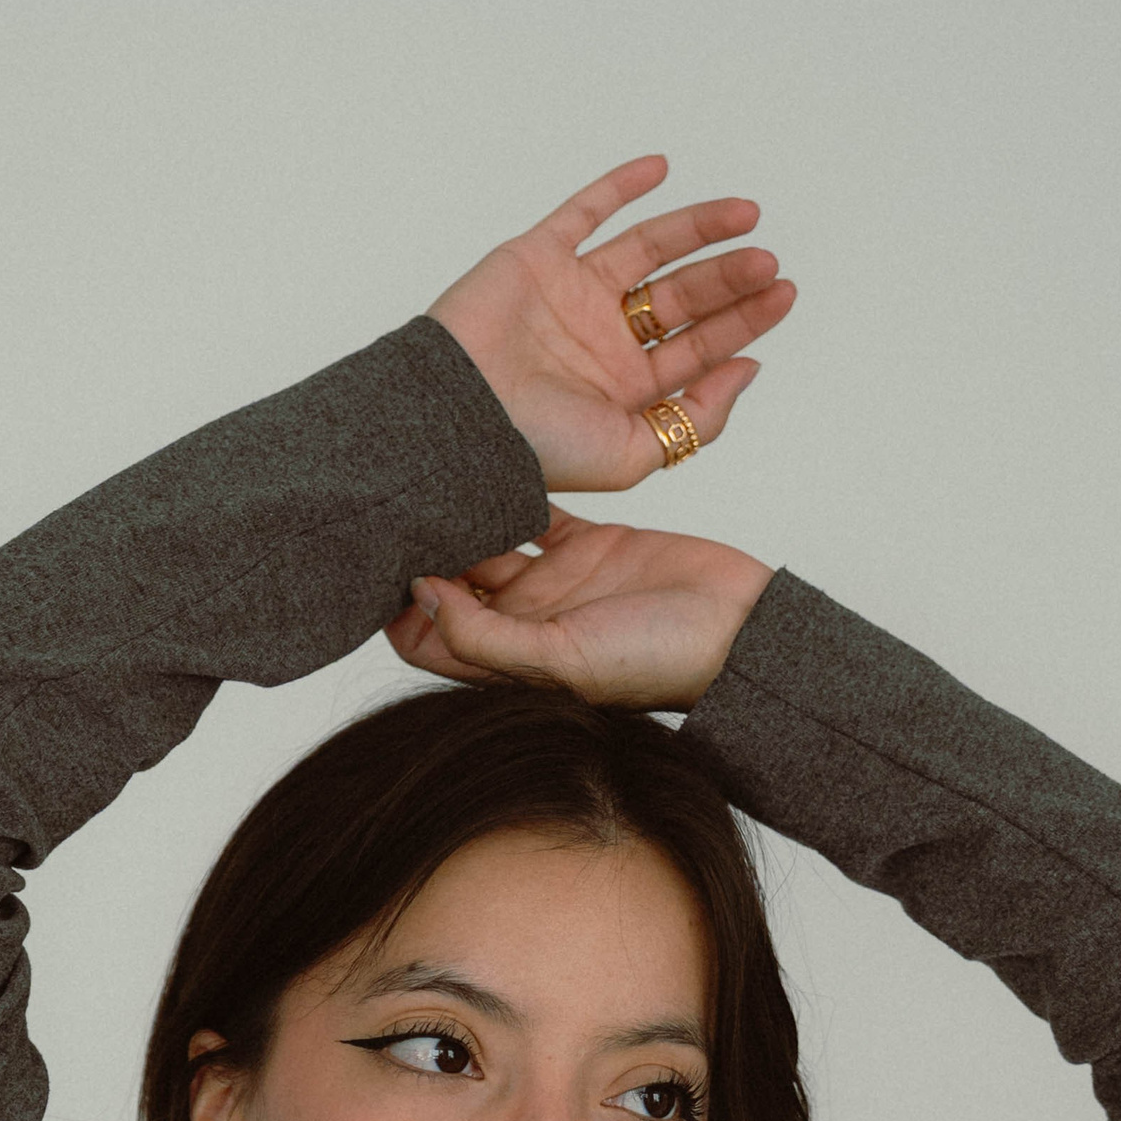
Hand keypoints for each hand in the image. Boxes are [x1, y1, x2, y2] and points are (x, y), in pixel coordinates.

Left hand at [384, 509, 775, 711]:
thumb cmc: (658, 663)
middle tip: (392, 500)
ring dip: (462, 513)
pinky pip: (538, 511)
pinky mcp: (588, 544)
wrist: (742, 633)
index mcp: (507, 661)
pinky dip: (515, 487)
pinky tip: (489, 457)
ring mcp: (555, 582)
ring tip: (432, 470)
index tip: (378, 559)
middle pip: (448, 584)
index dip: (394, 606)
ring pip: (489, 540)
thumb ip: (487, 638)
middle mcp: (523, 622)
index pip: (426, 637)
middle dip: (419, 551)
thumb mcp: (562, 661)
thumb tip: (419, 598)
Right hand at [425, 153, 794, 490]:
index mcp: (624, 389)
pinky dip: (620, 187)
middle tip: (768, 263)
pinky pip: (583, 212)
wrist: (459, 415)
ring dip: (698, 230)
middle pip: (683, 300)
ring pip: (649, 251)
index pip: (698, 349)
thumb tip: (747, 370)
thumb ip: (696, 419)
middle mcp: (602, 340)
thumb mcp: (635, 454)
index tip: (781, 297)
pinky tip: (662, 169)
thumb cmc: (535, 448)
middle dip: (729, 281)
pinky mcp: (537, 258)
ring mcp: (571, 295)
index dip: (743, 323)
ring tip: (747, 217)